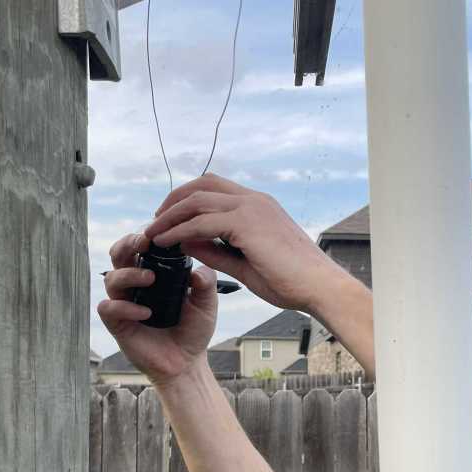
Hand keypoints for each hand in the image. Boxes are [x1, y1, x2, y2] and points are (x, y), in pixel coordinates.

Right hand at [97, 233, 217, 385]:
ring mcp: (124, 302)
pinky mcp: (118, 324)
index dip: (145, 235)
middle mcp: (134, 284)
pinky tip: (145, 313)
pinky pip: (109, 308)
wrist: (187, 361)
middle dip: (128, 244)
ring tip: (150, 279)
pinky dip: (124, 307)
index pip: (141, 246)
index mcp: (153, 272)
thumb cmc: (193, 328)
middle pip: (119, 254)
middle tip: (144, 243)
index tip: (158, 232)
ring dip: (129, 274)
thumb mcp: (206, 303)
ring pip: (111, 278)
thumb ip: (206, 284)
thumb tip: (199, 271)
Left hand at [143, 174, 345, 312]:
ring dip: (170, 215)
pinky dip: (179, 230)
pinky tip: (165, 242)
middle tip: (155, 220)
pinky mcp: (246, 223)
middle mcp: (254, 200)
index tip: (170, 218)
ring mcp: (251, 207)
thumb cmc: (291, 280)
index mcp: (259, 206)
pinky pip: (202, 222)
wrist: (319, 287)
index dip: (188, 199)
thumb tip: (186, 242)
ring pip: (197, 200)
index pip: (216, 188)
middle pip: (202, 184)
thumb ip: (217, 250)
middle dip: (173, 200)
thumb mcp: (245, 263)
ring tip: (152, 232)